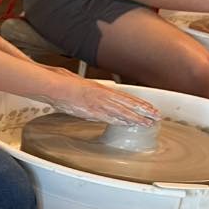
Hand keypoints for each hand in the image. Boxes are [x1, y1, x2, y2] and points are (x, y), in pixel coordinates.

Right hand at [39, 69, 159, 125]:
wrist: (52, 85)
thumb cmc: (61, 83)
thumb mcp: (77, 85)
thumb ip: (86, 92)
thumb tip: (90, 99)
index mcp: (100, 89)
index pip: (125, 97)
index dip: (138, 103)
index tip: (149, 108)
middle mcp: (102, 95)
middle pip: (127, 104)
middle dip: (143, 111)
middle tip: (157, 116)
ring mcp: (98, 102)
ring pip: (122, 110)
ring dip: (136, 117)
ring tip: (149, 123)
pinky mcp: (91, 109)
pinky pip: (109, 116)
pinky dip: (120, 121)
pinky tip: (129, 124)